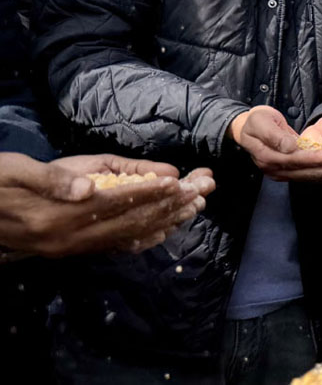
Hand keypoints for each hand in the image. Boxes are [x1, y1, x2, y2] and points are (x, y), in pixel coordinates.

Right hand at [0, 152, 214, 257]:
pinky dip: (141, 238)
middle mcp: (69, 237)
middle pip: (130, 222)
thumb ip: (52, 180)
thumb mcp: (17, 172)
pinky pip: (113, 246)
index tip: (179, 182)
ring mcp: (71, 247)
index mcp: (59, 215)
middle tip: (201, 193)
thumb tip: (88, 188)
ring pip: (127, 235)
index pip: (116, 201)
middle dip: (169, 207)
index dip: (150, 192)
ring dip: (163, 222)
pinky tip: (162, 232)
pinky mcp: (70, 250)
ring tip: (193, 208)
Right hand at [228, 106, 321, 184]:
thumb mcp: (261, 122)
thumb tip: (290, 148)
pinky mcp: (290, 171)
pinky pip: (309, 176)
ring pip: (309, 177)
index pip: (295, 160)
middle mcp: (274, 169)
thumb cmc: (256, 121)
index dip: (315, 159)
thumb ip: (275, 135)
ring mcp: (282, 173)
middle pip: (304, 173)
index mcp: (267, 157)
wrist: (249, 127)